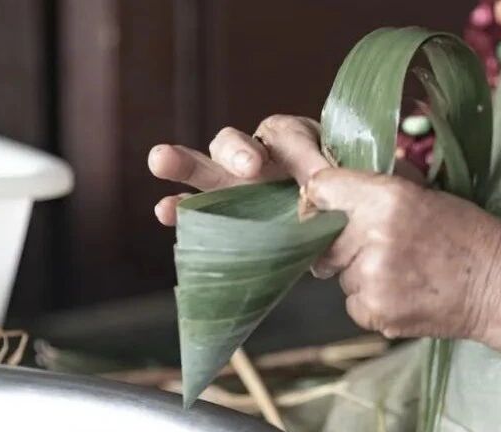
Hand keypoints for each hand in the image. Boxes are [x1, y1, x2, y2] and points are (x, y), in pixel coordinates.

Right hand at [148, 115, 331, 225]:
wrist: (331, 224)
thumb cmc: (335, 191)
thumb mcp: (340, 174)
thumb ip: (328, 173)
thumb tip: (318, 182)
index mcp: (288, 139)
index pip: (286, 137)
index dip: (297, 153)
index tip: (313, 175)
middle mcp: (254, 156)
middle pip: (234, 143)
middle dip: (235, 152)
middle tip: (248, 167)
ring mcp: (232, 186)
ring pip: (205, 169)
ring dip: (183, 163)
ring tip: (160, 160)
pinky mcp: (220, 215)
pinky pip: (195, 210)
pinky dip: (178, 208)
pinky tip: (164, 211)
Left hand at [306, 168, 500, 361]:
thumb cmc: (471, 235)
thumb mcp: (427, 193)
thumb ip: (380, 185)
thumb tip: (335, 180)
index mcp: (386, 198)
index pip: (321, 188)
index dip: (322, 197)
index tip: (327, 204)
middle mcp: (372, 237)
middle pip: (323, 238)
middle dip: (342, 241)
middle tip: (382, 244)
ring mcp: (372, 279)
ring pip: (338, 273)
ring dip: (358, 272)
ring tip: (402, 271)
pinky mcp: (374, 313)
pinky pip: (351, 303)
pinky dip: (369, 300)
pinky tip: (404, 293)